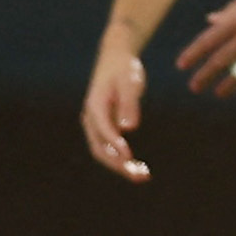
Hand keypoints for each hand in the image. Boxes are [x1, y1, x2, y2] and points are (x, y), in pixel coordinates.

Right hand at [82, 31, 149, 181]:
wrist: (116, 58)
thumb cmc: (124, 69)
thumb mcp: (130, 83)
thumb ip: (129, 104)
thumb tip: (129, 128)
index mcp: (95, 107)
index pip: (103, 130)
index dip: (115, 145)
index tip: (129, 157)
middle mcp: (91, 119)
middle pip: (100, 149)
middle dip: (119, 164)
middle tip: (141, 176)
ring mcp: (95, 125)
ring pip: (104, 152)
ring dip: (121, 166)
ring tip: (143, 176)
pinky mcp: (103, 127)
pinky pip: (110, 149)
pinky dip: (122, 159)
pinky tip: (139, 167)